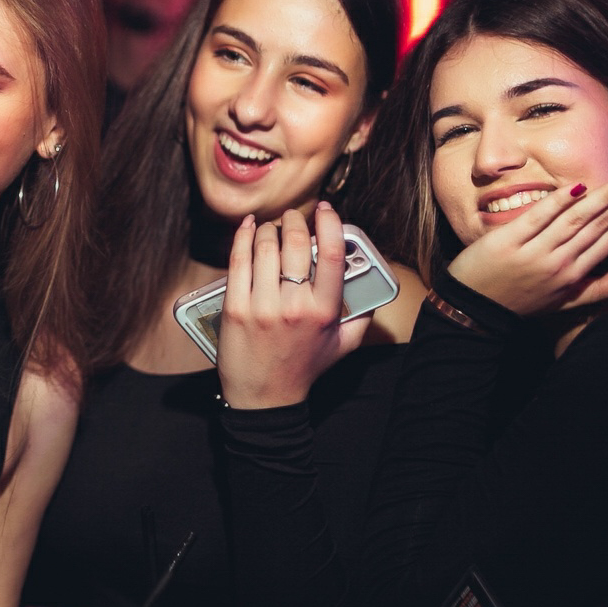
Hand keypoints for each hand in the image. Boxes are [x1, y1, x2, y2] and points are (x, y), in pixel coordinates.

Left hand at [216, 202, 370, 409]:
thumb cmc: (304, 367)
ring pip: (265, 247)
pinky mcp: (235, 307)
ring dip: (268, 228)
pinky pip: (238, 260)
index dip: (330, 224)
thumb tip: (373, 285)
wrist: (264, 397)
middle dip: (295, 220)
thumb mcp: (342, 345)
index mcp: (325, 311)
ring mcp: (262, 306)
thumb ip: (362, 315)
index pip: (333, 255)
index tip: (326, 209)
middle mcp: (294, 306)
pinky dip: (243, 236)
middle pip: (296, 244)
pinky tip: (248, 226)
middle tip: (294, 216)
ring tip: (271, 226)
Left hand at [445, 172, 607, 316]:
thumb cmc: (519, 302)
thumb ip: (598, 288)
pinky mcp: (509, 243)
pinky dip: (557, 203)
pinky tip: (578, 187)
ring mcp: (535, 252)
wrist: (473, 310)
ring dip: (605, 198)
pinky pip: (538, 219)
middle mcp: (560, 263)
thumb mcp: (563, 301)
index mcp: (574, 274)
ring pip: (576, 220)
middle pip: (602, 225)